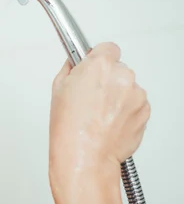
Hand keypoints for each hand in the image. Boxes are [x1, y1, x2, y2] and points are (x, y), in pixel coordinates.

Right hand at [49, 42, 150, 187]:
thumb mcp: (58, 89)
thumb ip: (72, 68)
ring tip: (98, 115)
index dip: (98, 58)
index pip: (107, 48)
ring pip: (127, 88)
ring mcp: (136, 94)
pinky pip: (135, 104)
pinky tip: (108, 122)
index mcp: (100, 65)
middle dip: (106, 80)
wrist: (85, 155)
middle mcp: (122, 76)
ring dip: (117, 97)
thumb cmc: (69, 127)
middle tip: (90, 97)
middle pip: (117, 69)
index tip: (93, 66)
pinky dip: (124, 111)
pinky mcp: (145, 111)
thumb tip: (77, 63)